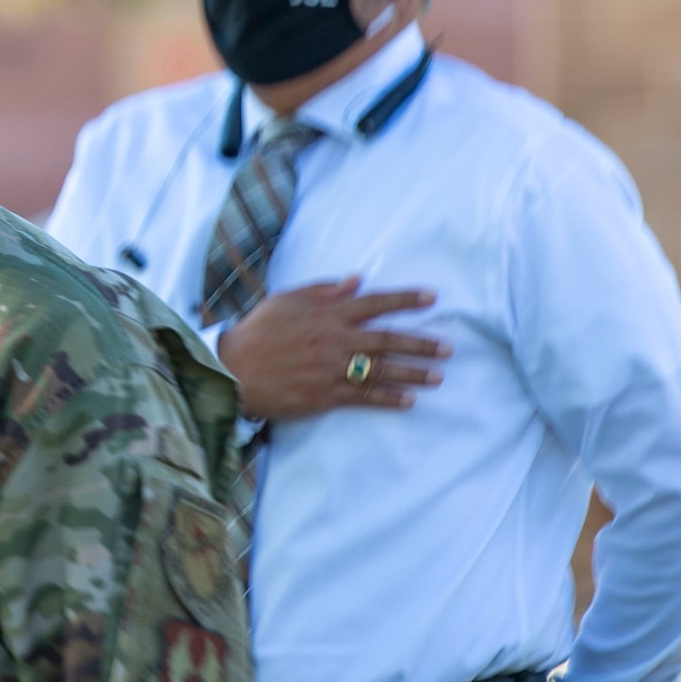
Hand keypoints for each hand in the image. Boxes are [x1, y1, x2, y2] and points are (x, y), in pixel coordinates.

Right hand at [216, 277, 448, 420]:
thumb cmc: (256, 332)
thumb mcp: (286, 300)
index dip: (406, 299)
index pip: (375, 303)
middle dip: (421, 343)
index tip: (432, 298)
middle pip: (388, 340)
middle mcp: (335, 340)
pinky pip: (364, 396)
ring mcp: (332, 369)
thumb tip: (357, 281)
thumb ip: (323, 290)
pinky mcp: (325, 395)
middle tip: (448, 348)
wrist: (232, 370)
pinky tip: (408, 400)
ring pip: (382, 370)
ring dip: (413, 373)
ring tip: (438, 376)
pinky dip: (388, 399)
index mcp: (327, 313)